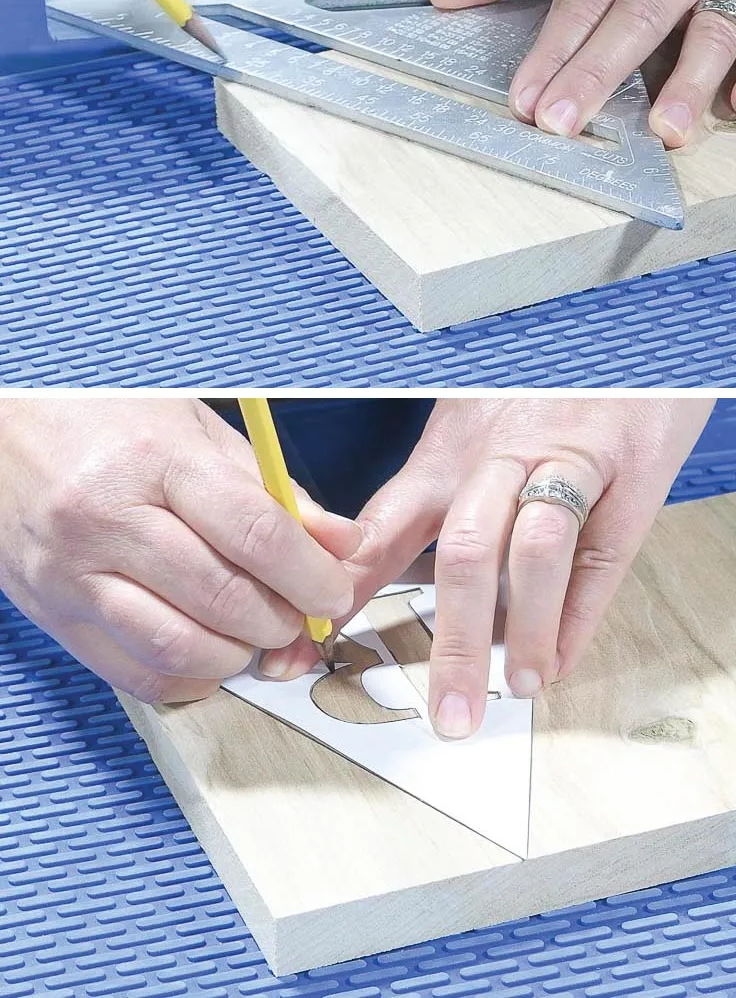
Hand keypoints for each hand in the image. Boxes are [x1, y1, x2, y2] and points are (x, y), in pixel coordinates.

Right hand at [0, 399, 358, 703]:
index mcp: (154, 460)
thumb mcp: (198, 429)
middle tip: (303, 614)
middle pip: (222, 598)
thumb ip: (272, 490)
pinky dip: (189, 677)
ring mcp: (70, 574)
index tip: (336, 591)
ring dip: (239, 654)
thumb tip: (340, 543)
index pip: (255, 532)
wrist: (0, 428)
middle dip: (282, 619)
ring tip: (258, 632)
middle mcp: (105, 520)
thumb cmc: (108, 420)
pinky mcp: (51, 615)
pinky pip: (133, 675)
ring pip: (178, 647)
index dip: (311, 574)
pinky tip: (211, 653)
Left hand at [262, 397, 713, 738]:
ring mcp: (569, 458)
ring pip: (533, 549)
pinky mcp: (633, 468)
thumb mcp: (473, 421)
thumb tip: (378, 576)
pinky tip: (564, 656)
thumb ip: (439, 494)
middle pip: (463, 551)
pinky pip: (603, 549)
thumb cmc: (546, 382)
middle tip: (449, 714)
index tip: (301, 653)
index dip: (343, 595)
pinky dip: (582, 614)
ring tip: (518, 688)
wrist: (628, 328)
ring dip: (524, 630)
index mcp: (451, 449)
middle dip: (452, 642)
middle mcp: (502, 453)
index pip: (382, 527)